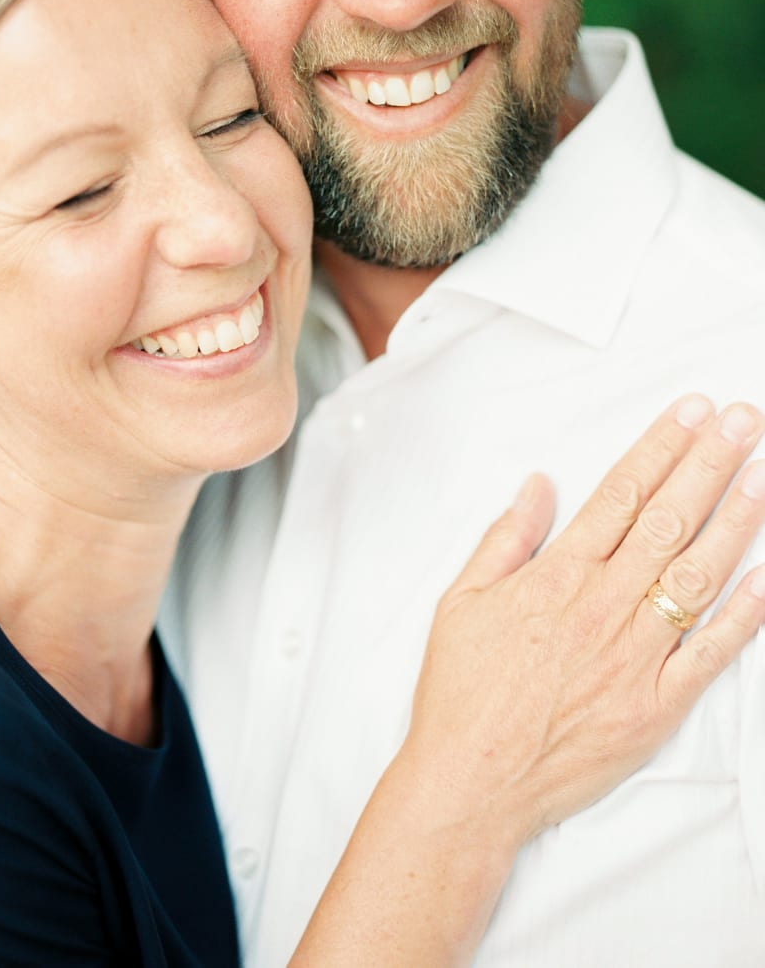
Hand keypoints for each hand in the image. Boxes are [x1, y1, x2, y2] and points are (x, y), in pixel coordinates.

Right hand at [404, 394, 764, 844]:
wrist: (472, 783)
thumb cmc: (463, 694)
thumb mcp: (463, 601)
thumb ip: (505, 539)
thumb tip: (536, 487)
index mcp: (558, 576)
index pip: (622, 493)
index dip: (662, 446)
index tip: (692, 413)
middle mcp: (604, 607)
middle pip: (670, 519)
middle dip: (712, 463)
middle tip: (744, 422)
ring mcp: (636, 657)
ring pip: (698, 574)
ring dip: (736, 520)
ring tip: (763, 476)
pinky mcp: (656, 706)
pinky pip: (711, 653)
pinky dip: (744, 615)